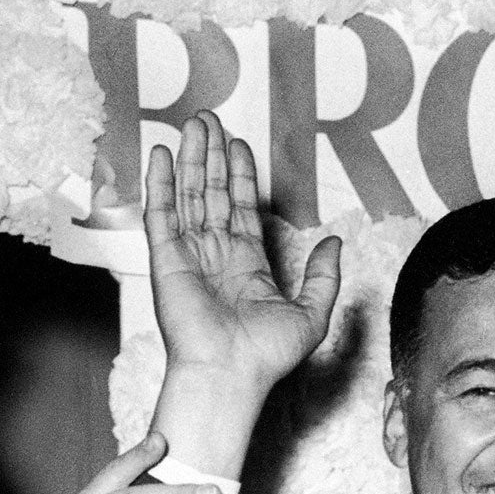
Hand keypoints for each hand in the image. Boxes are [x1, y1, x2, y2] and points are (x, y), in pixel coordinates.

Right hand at [146, 111, 341, 396]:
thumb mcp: (312, 313)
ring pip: (188, 194)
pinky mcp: (165, 259)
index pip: (240, 209)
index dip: (238, 176)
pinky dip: (159, 182)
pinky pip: (160, 213)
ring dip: (189, 157)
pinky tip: (161, 152)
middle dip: (210, 155)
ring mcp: (189, 255)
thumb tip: (335, 242)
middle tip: (209, 119)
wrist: (230, 374)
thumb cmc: (267, 356)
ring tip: (194, 122)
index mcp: (247, 266)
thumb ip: (324, 276)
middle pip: (211, 193)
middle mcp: (215, 256)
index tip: (238, 146)